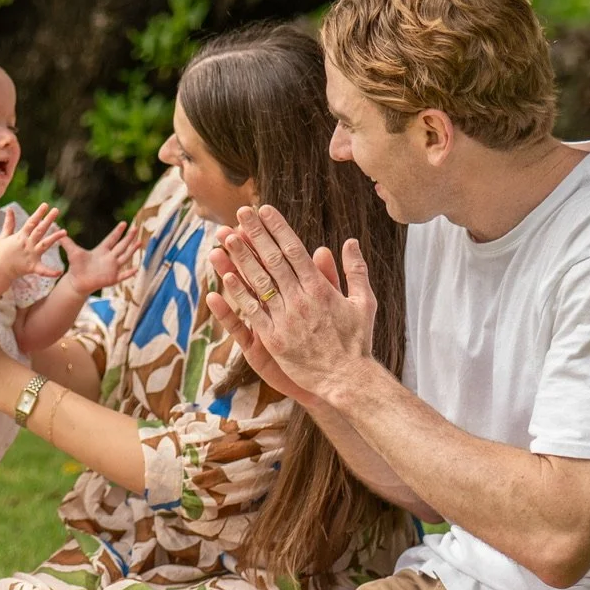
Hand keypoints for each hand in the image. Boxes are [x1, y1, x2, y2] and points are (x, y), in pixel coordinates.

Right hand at [0, 203, 66, 291]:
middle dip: (48, 220)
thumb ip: (9, 222)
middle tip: (56, 210)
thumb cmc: (1, 252)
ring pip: (45, 244)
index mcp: (21, 236)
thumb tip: (9, 208)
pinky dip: (50, 272)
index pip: (31, 222)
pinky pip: (43, 270)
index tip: (45, 205)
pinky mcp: (32, 267)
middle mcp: (27, 244)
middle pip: (39, 230)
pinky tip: (59, 272)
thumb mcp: (4, 235)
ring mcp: (31, 255)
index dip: (38, 213)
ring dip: (55, 238)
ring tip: (64, 232)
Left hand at [57, 221, 137, 293]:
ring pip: (125, 257)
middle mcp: (109, 258)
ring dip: (132, 250)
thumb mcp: (72, 252)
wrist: (77, 282)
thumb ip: (66, 241)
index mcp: (101, 250)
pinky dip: (129, 272)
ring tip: (140, 242)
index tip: (124, 223)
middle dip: (128, 238)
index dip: (118, 232)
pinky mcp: (112, 278)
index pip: (112, 239)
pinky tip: (137, 268)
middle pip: (121, 246)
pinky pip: (123, 275)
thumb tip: (57, 228)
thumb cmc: (76, 267)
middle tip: (136, 228)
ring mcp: (112, 268)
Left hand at [209, 205, 377, 402]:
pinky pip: (252, 312)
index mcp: (321, 288)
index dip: (278, 228)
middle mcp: (301, 300)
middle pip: (273, 260)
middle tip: (240, 213)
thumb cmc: (357, 341)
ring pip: (258, 282)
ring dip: (240, 258)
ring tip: (226, 237)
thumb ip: (354, 271)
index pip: (294, 250)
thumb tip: (349, 242)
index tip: (264, 210)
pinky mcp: (273, 340)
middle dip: (255, 234)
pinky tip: (225, 277)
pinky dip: (239, 293)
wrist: (347, 379)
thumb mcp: (363, 302)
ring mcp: (285, 320)